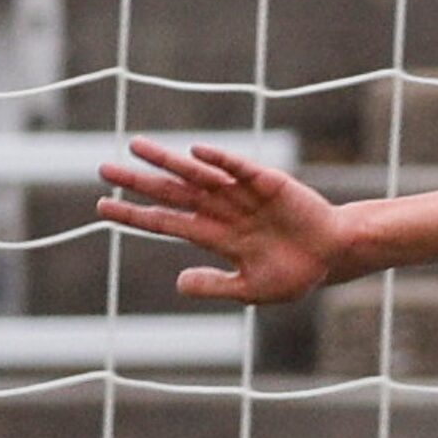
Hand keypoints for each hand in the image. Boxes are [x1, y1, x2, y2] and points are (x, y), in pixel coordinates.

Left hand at [97, 137, 349, 303]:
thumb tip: (178, 283)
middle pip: (172, 193)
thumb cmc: (295, 273)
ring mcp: (242, 195)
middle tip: (103, 168)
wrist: (334, 256)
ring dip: (167, 161)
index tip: (102, 206)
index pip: (166, 221)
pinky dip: (219, 160)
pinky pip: (238, 168)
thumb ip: (215, 285)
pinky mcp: (268, 182)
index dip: (134, 214)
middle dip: (139, 181)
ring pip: (197, 175)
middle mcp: (222, 211)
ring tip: (136, 147)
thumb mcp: (251, 289)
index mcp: (215, 237)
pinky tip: (197, 151)